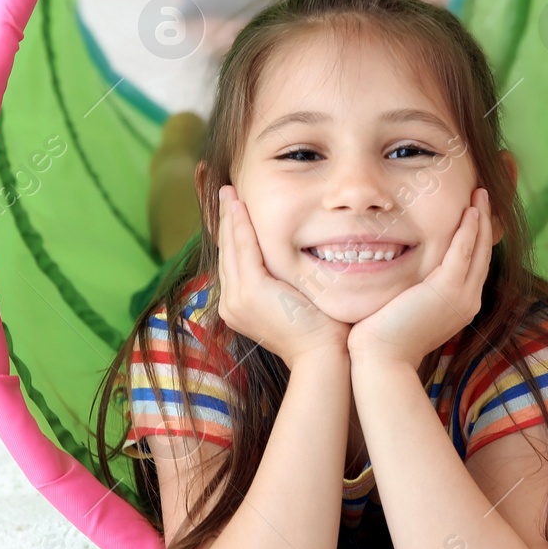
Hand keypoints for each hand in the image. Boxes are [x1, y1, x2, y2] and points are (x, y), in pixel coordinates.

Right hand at [214, 185, 348, 369]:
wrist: (322, 356)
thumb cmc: (320, 332)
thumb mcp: (296, 301)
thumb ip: (287, 282)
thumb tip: (295, 260)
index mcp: (240, 306)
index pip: (233, 261)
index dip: (231, 233)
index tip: (232, 208)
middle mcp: (231, 303)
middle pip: (226, 251)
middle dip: (225, 219)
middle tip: (225, 192)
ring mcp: (238, 298)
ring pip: (231, 247)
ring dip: (229, 216)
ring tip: (228, 192)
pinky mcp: (251, 292)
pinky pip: (244, 250)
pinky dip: (240, 225)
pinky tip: (239, 205)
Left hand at [346, 188, 493, 370]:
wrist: (382, 359)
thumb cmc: (384, 339)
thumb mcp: (406, 310)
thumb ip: (414, 291)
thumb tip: (405, 276)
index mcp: (460, 306)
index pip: (474, 265)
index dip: (477, 238)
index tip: (474, 213)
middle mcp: (468, 301)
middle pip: (483, 253)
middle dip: (485, 222)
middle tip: (483, 195)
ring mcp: (462, 296)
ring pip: (479, 249)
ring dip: (481, 218)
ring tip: (480, 193)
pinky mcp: (449, 289)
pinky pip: (464, 251)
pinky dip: (469, 229)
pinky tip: (471, 210)